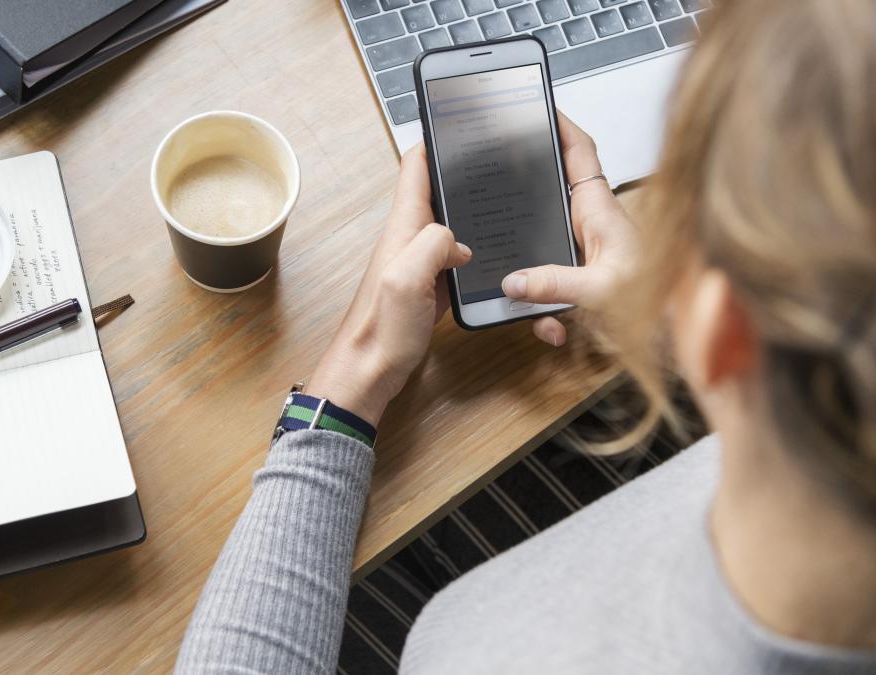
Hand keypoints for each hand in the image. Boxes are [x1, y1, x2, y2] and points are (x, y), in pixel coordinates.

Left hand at [307, 145, 470, 425]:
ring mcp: (421, 263)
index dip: (435, 139)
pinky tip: (497, 253)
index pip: (415, 169)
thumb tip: (459, 239)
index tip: (460, 119)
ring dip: (472, 209)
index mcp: (403, 228)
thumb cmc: (380, 330)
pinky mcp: (432, 287)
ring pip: (451, 224)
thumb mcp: (406, 278)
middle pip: (438, 191)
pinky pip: (456, 258)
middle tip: (498, 155)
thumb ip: (432, 244)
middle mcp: (411, 239)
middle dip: (463, 171)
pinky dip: (476, 248)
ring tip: (506, 195)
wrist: (368, 373)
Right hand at [501, 112, 638, 346]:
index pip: (579, 152)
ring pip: (544, 249)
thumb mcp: (601, 289)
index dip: (560, 125)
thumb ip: (556, 284)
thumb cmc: (659, 298)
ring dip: (534, 280)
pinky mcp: (585, 277)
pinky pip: (553, 287)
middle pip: (551, 195)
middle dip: (524, 200)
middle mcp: (592, 224)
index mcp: (599, 209)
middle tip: (497, 193)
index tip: (536, 107)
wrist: (681, 326)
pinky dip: (549, 312)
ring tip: (537, 309)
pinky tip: (555, 330)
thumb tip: (514, 281)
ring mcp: (587, 250)